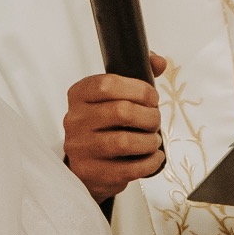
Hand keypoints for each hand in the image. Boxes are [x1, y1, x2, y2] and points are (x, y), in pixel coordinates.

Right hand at [63, 53, 166, 203]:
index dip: (138, 89)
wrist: (88, 166)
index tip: (151, 98)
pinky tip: (154, 157)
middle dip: (149, 116)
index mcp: (79, 95)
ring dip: (149, 141)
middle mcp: (75, 120)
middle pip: (121, 112)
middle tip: (154, 121)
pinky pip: (129, 168)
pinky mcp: (91, 173)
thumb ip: (138, 76)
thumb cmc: (105, 127)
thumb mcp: (116, 97)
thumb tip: (158, 62)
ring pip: (124, 142)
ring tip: (153, 140)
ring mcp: (81, 148)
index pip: (107, 84)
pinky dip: (150, 162)